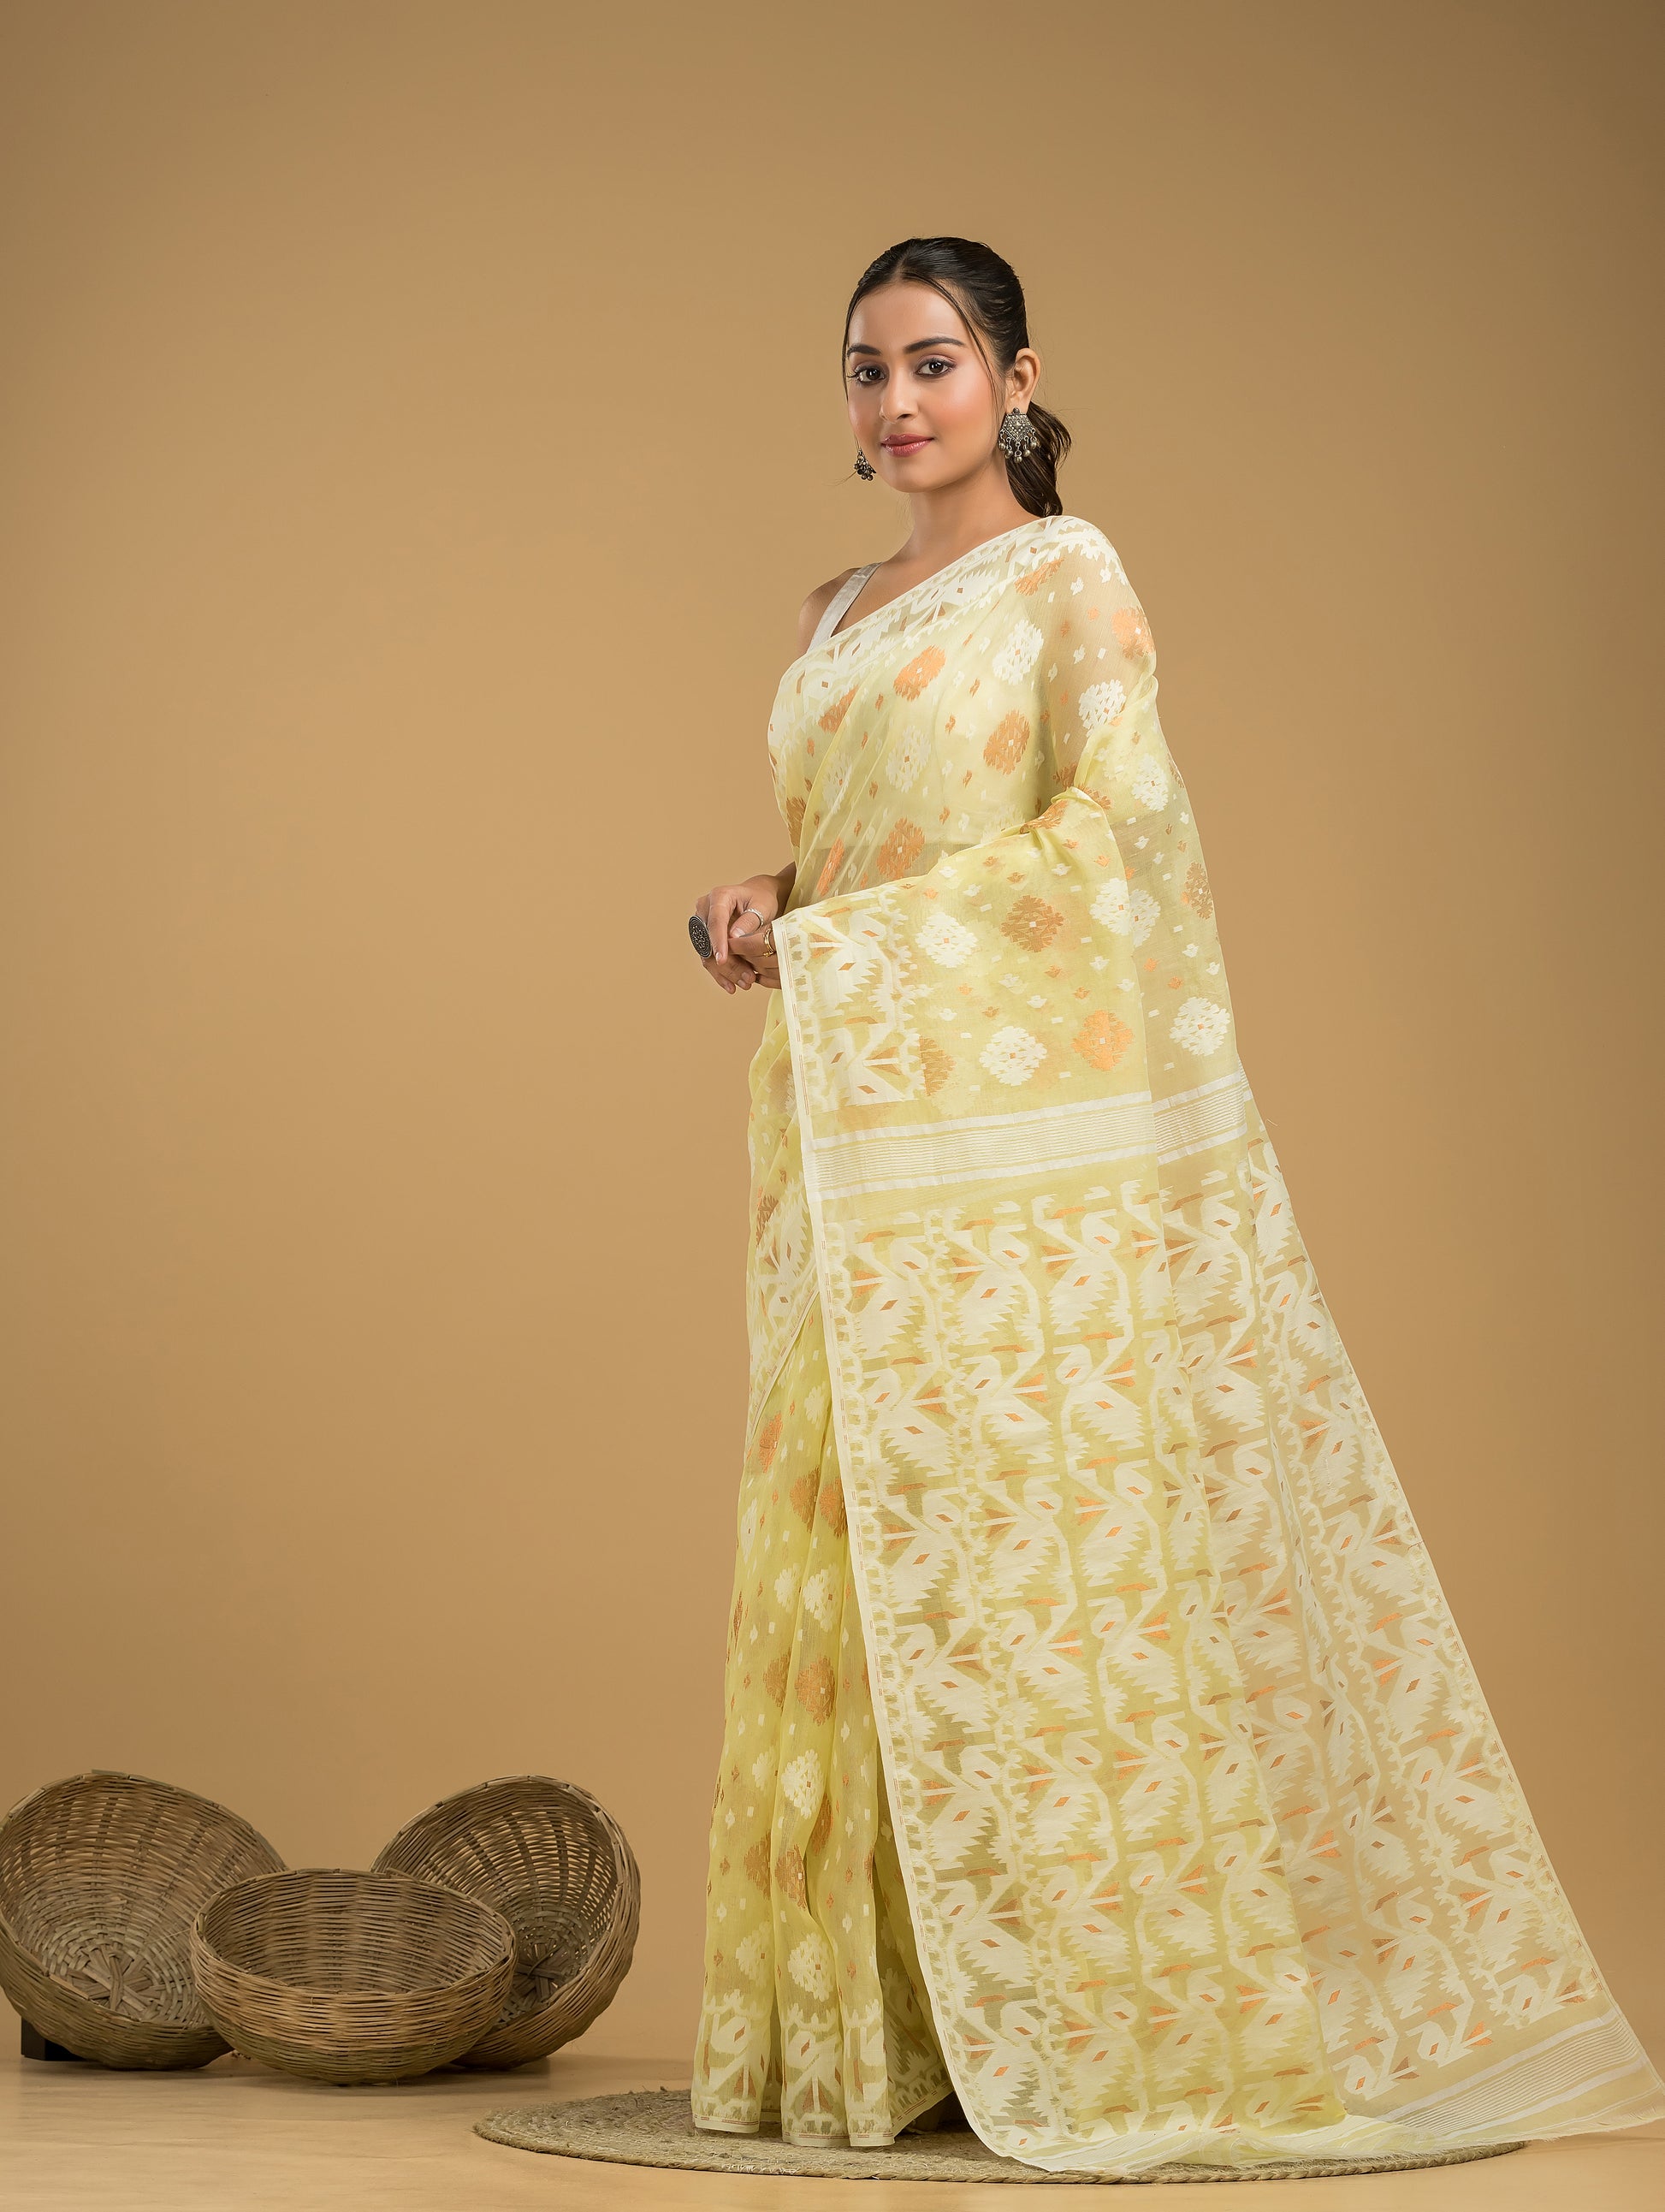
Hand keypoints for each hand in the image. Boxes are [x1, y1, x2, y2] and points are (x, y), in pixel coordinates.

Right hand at [694, 871, 787, 994]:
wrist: (758, 897)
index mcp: (719, 897)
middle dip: (726, 963)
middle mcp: (705, 909)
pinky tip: (732, 986)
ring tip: (744, 984)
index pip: (715, 921)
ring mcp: (703, 924)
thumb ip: (749, 920)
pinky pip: (709, 958)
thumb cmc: (762, 899)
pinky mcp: (705, 937)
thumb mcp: (762, 906)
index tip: (722, 959)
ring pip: (708, 953)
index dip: (718, 941)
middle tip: (746, 979)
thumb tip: (733, 937)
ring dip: (725, 972)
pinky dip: (721, 973)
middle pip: (709, 940)